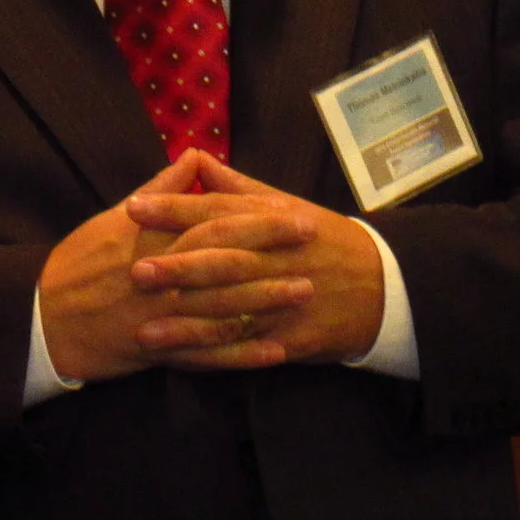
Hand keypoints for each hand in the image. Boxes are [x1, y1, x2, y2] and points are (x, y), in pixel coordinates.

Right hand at [37, 152, 313, 381]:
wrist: (43, 317)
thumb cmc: (78, 262)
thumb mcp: (114, 217)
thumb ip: (160, 188)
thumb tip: (194, 156)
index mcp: (152, 240)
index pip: (214, 223)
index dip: (257, 218)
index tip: (292, 210)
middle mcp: (162, 276)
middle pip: (227, 262)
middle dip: (274, 252)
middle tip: (313, 243)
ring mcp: (163, 316)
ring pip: (224, 308)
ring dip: (268, 301)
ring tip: (305, 292)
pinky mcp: (160, 351)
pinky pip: (209, 355)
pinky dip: (243, 354)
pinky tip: (276, 352)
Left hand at [125, 155, 385, 365]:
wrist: (386, 285)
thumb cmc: (323, 239)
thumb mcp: (286, 205)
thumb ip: (235, 187)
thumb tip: (193, 157)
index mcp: (273, 219)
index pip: (218, 211)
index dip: (174, 210)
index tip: (133, 209)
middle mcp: (277, 258)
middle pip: (223, 261)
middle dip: (178, 268)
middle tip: (135, 272)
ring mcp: (286, 300)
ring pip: (233, 312)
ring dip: (188, 324)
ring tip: (145, 331)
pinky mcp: (294, 337)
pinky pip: (250, 349)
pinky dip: (216, 358)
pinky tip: (183, 363)